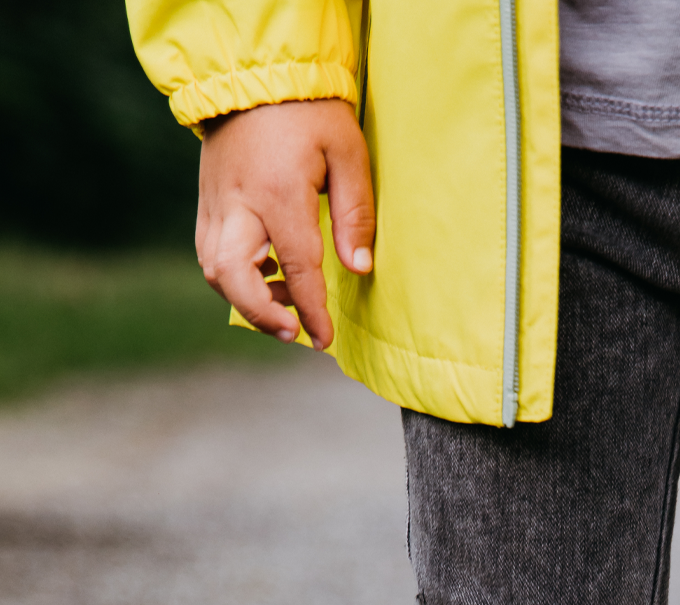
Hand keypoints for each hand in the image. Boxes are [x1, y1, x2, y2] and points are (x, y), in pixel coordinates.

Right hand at [197, 98, 374, 348]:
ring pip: (215, 270)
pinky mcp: (206, 202)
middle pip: (233, 277)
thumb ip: (355, 214)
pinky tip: (268, 275)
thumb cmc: (309, 110)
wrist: (253, 73)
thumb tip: (358, 268)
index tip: (324, 340)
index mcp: (278, 193)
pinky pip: (212, 254)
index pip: (296, 268)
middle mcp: (238, 203)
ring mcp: (215, 203)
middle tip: (292, 330)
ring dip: (247, 298)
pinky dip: (236, 277)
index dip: (311, 311)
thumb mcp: (348, 152)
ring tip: (286, 302)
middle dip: (260, 314)